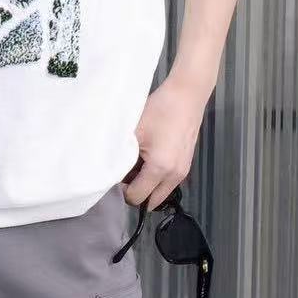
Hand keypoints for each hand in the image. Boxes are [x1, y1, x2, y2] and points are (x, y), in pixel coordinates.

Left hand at [121, 73, 211, 210]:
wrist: (186, 96)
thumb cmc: (159, 110)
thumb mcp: (134, 131)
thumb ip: (121, 155)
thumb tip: (111, 170)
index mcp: (160, 169)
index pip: (137, 197)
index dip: (122, 191)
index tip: (115, 175)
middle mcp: (175, 176)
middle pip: (151, 201)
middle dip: (136, 192)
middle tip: (125, 174)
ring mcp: (183, 171)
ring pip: (161, 192)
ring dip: (147, 186)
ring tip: (136, 164)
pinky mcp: (186, 164)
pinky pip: (168, 182)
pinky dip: (157, 178)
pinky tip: (148, 158)